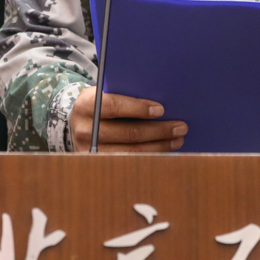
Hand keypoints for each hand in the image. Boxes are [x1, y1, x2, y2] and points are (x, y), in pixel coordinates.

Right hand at [70, 87, 186, 152]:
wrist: (78, 124)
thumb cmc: (100, 105)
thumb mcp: (105, 94)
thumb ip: (124, 95)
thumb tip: (161, 104)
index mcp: (85, 105)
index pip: (114, 106)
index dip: (139, 108)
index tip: (161, 110)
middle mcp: (84, 130)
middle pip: (127, 133)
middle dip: (158, 130)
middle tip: (181, 127)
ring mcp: (90, 151)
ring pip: (131, 152)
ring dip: (159, 146)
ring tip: (178, 139)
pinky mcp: (99, 166)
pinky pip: (130, 163)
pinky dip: (150, 156)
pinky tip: (165, 150)